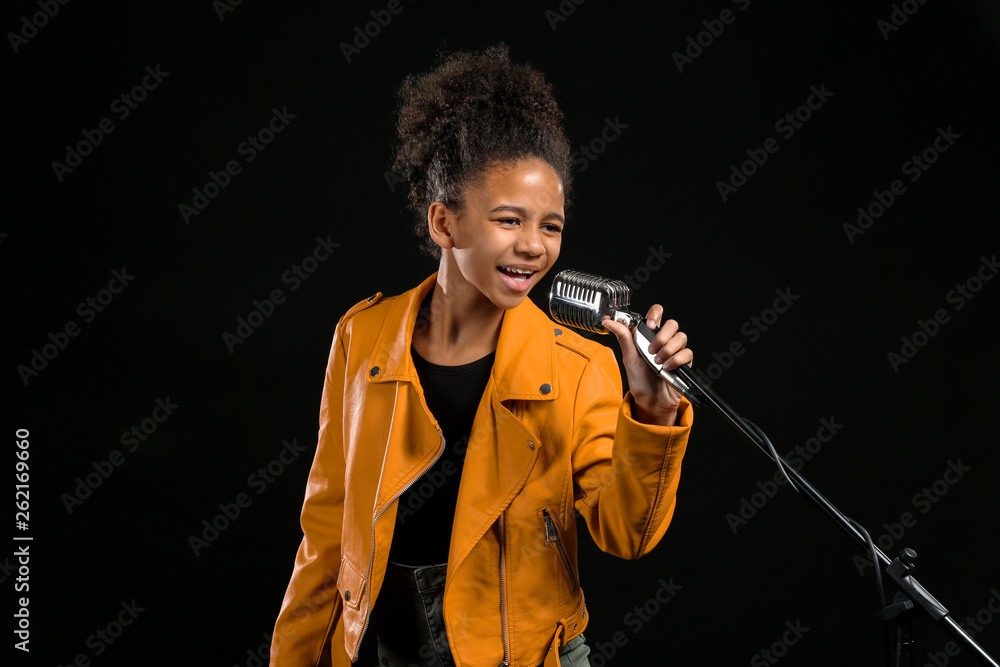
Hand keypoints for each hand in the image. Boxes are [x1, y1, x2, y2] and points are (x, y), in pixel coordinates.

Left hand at [602, 305, 692, 426]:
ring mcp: (675, 349)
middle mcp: (663, 340)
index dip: (655, 314)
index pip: (656, 313)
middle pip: (672, 323)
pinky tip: (667, 368)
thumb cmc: (640, 380)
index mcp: (648, 335)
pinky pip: (687, 352)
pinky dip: (676, 360)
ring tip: (658, 363)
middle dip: (661, 337)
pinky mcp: (684, 360)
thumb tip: (609, 322)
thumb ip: (623, 337)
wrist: (652, 400)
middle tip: (652, 351)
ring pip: (681, 337)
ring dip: (667, 351)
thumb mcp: (629, 358)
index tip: (650, 325)